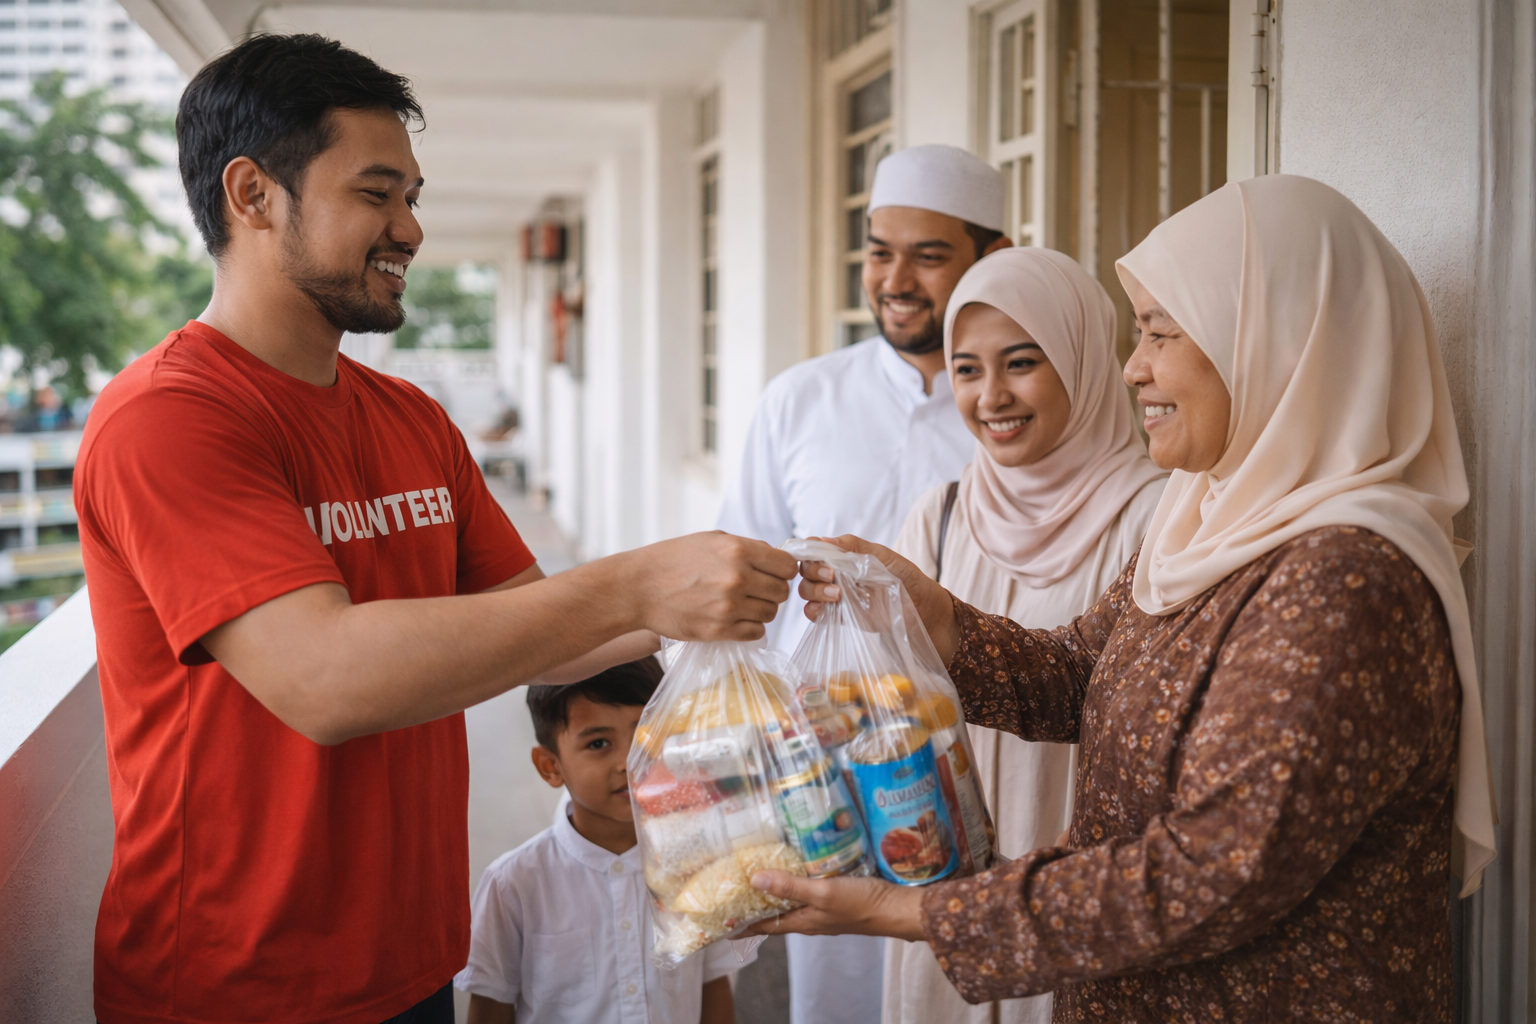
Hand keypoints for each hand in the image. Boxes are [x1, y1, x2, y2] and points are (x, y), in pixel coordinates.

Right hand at [625, 531, 796, 641]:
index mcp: (738, 550)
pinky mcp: (719, 630)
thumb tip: (777, 557)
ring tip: (741, 603)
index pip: (787, 566)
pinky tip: (735, 618)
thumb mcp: (711, 539)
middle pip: (781, 592)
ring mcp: (728, 607)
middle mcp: (737, 578)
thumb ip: (747, 547)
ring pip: (770, 614)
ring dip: (760, 610)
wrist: (639, 588)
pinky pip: (755, 632)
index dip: (783, 570)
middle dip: (772, 591)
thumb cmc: (673, 559)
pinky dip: (750, 627)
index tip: (773, 572)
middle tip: (755, 590)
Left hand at [743, 870, 926, 941]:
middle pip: (775, 914)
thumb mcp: (822, 893)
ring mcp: (824, 909)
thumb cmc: (860, 904)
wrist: (896, 908)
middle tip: (733, 893)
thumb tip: (755, 879)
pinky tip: (797, 867)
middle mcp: (810, 918)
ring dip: (775, 893)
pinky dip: (796, 883)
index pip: (764, 926)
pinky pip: (808, 892)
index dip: (742, 926)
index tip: (720, 925)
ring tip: (758, 876)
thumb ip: (790, 887)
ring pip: (792, 903)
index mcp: (802, 921)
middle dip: (754, 907)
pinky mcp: (836, 898)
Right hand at [796, 535, 960, 665]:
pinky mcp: (841, 617)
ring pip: (808, 591)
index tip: (817, 553)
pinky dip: (813, 611)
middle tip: (830, 575)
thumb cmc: (911, 581)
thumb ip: (857, 548)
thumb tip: (826, 541)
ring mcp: (838, 596)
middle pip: (807, 570)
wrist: (927, 614)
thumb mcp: (888, 558)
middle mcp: (838, 575)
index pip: (817, 549)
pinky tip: (825, 610)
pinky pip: (816, 614)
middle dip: (813, 571)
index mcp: (847, 556)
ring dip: (815, 591)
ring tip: (837, 594)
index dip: (810, 550)